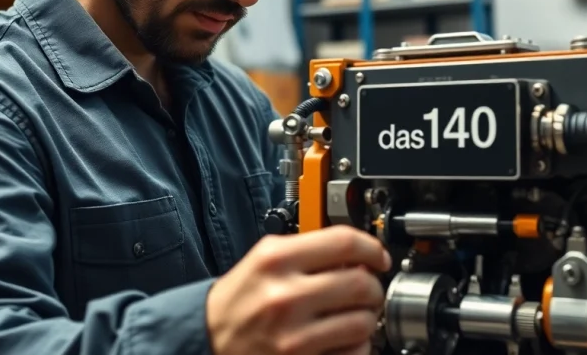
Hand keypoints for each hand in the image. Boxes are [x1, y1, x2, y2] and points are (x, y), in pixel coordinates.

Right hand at [206, 225, 391, 354]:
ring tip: (355, 315)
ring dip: (367, 318)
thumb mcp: (264, 258)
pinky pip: (352, 352)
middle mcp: (285, 296)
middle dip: (373, 287)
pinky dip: (357, 346)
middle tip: (368, 289)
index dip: (372, 247)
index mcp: (276, 260)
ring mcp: (293, 335)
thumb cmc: (239, 298)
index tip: (378, 256)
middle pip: (360, 284)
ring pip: (362, 322)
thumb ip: (307, 250)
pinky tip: (343, 338)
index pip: (345, 242)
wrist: (208, 337)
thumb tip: (357, 253)